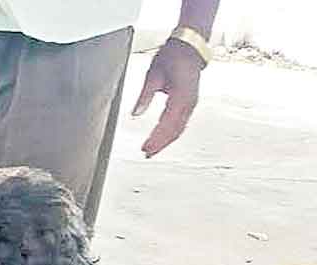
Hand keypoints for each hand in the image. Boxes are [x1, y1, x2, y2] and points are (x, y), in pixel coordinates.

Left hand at [132, 38, 204, 156]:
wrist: (190, 47)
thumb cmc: (172, 57)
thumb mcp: (153, 74)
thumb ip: (144, 95)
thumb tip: (136, 114)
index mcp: (181, 95)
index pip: (167, 122)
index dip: (156, 137)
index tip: (145, 147)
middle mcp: (189, 101)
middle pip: (175, 130)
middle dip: (160, 143)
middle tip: (146, 153)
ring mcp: (192, 103)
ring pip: (180, 128)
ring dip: (166, 141)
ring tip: (152, 150)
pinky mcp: (190, 103)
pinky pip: (182, 122)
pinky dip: (172, 133)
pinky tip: (162, 139)